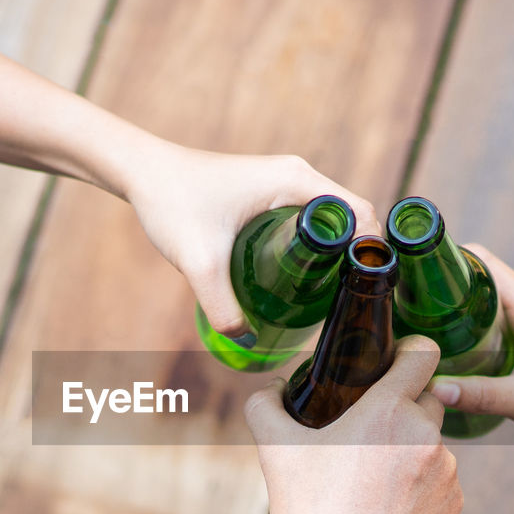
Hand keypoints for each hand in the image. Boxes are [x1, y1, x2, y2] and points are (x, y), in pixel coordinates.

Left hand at [127, 144, 379, 336]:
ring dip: (337, 254)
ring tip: (331, 298)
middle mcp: (298, 175)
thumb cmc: (172, 202)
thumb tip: (247, 341)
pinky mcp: (270, 192)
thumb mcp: (199, 261)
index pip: (359, 212)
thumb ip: (222, 306)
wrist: (141, 172)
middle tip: (349, 303)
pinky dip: (317, 246)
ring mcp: (285, 182)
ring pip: (331, 220)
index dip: (371, 250)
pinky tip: (305, 280)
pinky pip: (310, 219)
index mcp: (295, 181)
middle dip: (356, 259)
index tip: (367, 289)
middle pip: (351, 219)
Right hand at [244, 335, 462, 513]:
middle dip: (401, 407)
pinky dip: (419, 484)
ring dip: (409, 448)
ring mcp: (447, 472)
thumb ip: (266, 407)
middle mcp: (426, 435)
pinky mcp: (454, 504)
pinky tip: (387, 505)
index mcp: (387, 412)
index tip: (396, 360)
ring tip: (370, 479)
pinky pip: (440, 478)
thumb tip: (270, 390)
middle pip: (426, 397)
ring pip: (433, 440)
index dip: (411, 350)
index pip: (423, 354)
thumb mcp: (275, 454)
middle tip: (366, 433)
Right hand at [428, 245, 513, 468]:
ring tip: (418, 328)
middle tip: (405, 305)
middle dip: (444, 290)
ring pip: (488, 310)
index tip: (413, 271)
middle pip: (482, 284)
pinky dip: (470, 335)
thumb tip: (430, 388)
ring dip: (456, 314)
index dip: (449, 260)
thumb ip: (479, 395)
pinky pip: (496, 332)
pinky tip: (448, 355)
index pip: (486, 265)